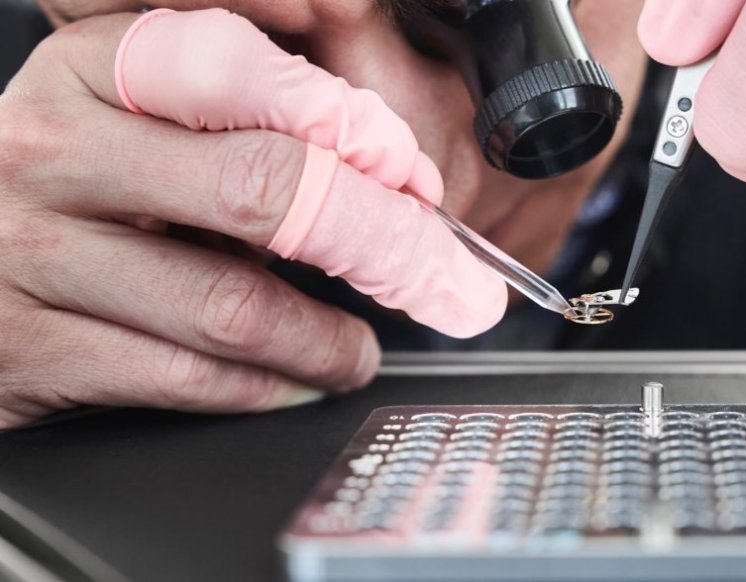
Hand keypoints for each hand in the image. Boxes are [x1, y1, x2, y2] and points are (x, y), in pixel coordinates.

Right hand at [0, 9, 505, 427]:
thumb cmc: (70, 187)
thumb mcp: (133, 115)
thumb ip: (241, 112)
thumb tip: (384, 158)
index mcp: (94, 71)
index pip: (241, 73)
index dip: (347, 126)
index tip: (408, 173)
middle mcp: (55, 151)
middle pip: (261, 190)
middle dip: (380, 242)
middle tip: (439, 278)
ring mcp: (33, 252)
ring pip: (232, 304)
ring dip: (330, 339)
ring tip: (362, 348)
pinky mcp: (30, 347)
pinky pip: (187, 376)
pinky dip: (270, 386)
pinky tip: (298, 379)